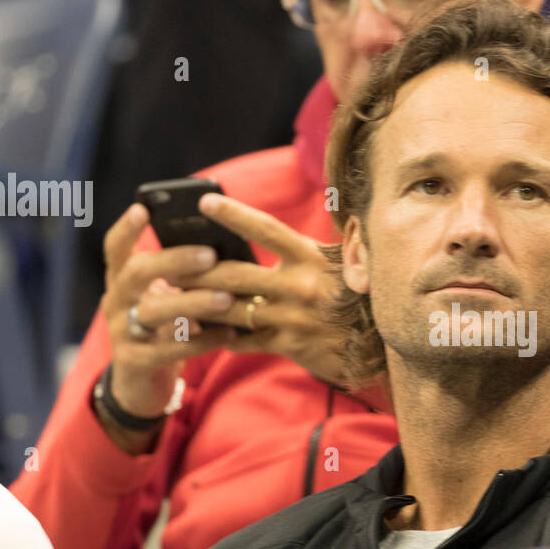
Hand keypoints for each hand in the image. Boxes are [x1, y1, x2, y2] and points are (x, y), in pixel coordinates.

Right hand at [101, 204, 240, 425]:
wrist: (141, 384)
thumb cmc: (165, 328)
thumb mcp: (165, 298)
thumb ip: (183, 277)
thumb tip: (225, 249)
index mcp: (122, 280)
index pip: (115, 247)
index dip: (126, 228)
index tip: (143, 208)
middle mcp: (116, 301)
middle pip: (136, 272)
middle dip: (173, 260)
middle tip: (210, 255)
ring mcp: (123, 332)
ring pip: (153, 311)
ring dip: (192, 302)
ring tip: (226, 298)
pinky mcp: (136, 362)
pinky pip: (170, 349)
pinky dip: (202, 340)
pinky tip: (229, 334)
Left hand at [182, 193, 347, 386]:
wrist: (381, 346)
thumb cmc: (353, 294)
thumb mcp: (339, 261)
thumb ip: (303, 248)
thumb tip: (258, 232)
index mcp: (313, 258)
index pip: (267, 230)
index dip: (234, 215)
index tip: (204, 202)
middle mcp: (302, 287)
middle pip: (235, 274)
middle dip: (197, 271)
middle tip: (168, 264)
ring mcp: (294, 319)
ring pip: (233, 309)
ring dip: (200, 305)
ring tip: (173, 297)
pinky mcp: (290, 346)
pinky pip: (245, 340)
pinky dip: (221, 335)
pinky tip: (201, 329)